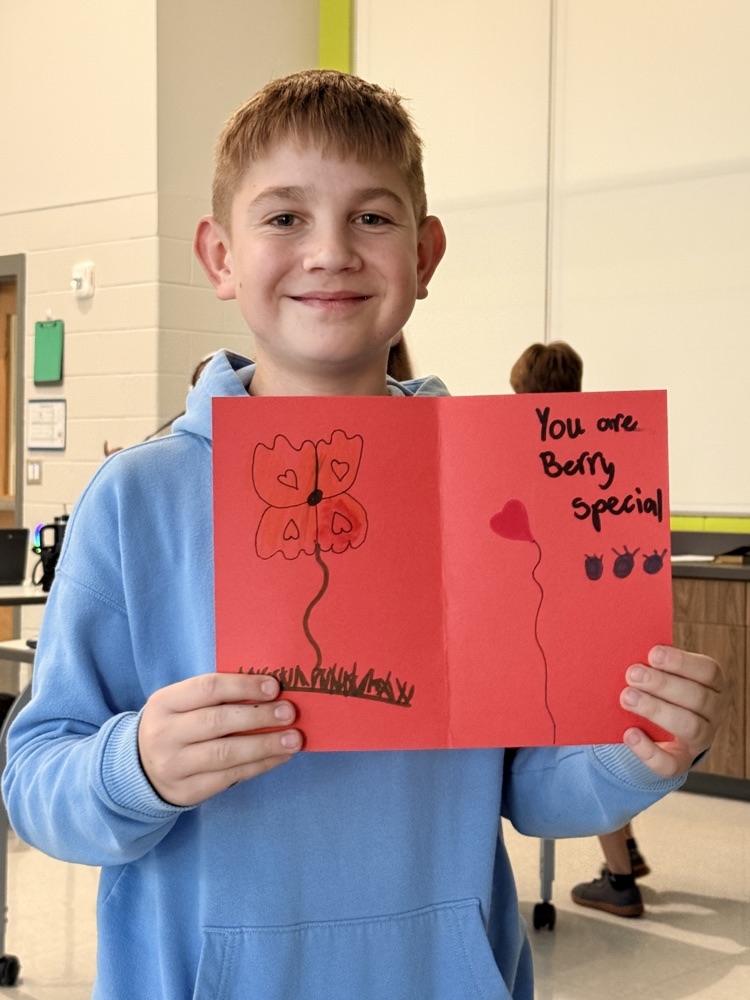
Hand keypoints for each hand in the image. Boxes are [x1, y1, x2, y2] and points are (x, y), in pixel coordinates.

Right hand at [138, 673, 301, 806]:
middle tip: (290, 712)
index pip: (208, 688)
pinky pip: (229, 778)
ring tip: (294, 739)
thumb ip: (218, 696)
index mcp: (165, 702)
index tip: (274, 687)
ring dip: (265, 745)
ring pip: (225, 754)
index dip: (243, 686)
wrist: (139, 769)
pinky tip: (280, 756)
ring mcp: (173, 766)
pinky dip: (259, 766)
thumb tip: (271, 692)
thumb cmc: (177, 725)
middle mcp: (165, 734)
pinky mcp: (186, 791)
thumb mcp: (183, 703)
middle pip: (217, 721)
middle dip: (258, 716)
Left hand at [619, 645, 728, 777]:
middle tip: (632, 674)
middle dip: (663, 685)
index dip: (681, 662)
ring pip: (689, 727)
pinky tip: (630, 734)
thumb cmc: (659, 691)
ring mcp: (700, 740)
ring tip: (627, 698)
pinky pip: (669, 763)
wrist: (659, 731)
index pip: (708, 671)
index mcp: (713, 685)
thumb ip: (652, 667)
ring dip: (656, 710)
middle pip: (698, 698)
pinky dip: (648, 750)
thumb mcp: (662, 676)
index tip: (653, 654)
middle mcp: (713, 713)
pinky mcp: (681, 762)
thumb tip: (626, 653)